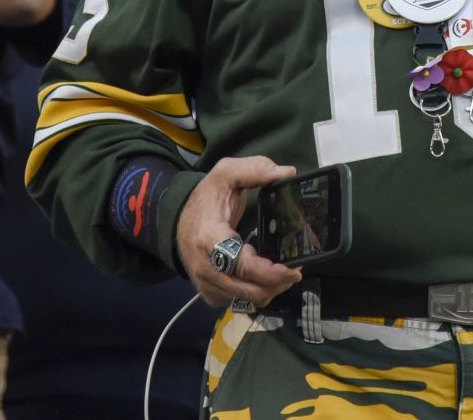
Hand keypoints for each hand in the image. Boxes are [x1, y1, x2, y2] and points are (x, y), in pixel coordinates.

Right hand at [176, 157, 302, 307]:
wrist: (177, 222)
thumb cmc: (206, 199)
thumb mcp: (226, 173)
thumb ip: (255, 169)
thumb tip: (287, 172)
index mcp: (210, 240)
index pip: (244, 267)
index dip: (272, 273)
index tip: (294, 268)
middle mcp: (206, 269)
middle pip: (250, 291)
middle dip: (278, 283)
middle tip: (295, 268)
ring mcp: (207, 285)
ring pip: (247, 301)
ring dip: (270, 290)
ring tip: (283, 272)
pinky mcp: (210, 295)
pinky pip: (239, 303)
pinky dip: (257, 293)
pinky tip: (265, 277)